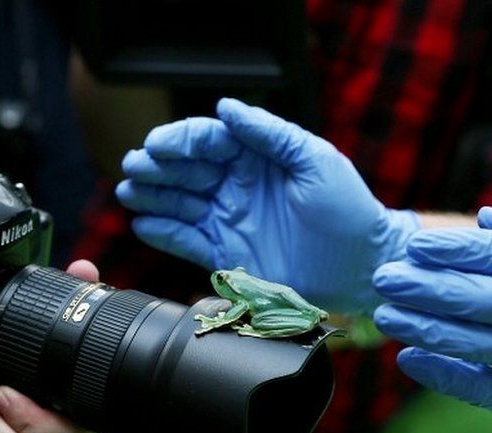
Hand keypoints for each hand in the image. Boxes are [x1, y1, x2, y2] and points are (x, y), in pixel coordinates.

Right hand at [116, 97, 418, 313]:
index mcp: (256, 157)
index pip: (208, 141)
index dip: (180, 140)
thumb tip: (226, 107)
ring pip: (179, 203)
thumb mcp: (313, 159)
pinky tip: (144, 224)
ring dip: (152, 196)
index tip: (159, 145)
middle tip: (134, 166)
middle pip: (185, 170)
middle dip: (156, 166)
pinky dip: (164, 233)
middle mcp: (236, 186)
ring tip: (129, 193)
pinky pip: (186, 241)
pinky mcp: (225, 254)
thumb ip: (269, 133)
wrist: (362, 266)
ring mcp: (228, 220)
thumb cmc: (347, 208)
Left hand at [372, 207, 491, 432]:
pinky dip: (442, 373)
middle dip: (424, 287)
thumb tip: (483, 216)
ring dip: (424, 328)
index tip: (413, 246)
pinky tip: (409, 359)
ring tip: (385, 316)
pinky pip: (479, 385)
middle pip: (477, 298)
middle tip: (384, 278)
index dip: (452, 250)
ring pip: (473, 341)